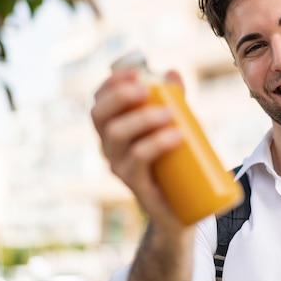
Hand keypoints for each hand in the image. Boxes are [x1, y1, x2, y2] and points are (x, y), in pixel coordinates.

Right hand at [90, 67, 187, 232]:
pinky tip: (176, 136)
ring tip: (170, 114)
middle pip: (100, 115)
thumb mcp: (172, 125)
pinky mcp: (135, 184)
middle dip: (121, 96)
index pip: (99, 101)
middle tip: (150, 90)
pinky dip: (155, 143)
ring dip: (142, 118)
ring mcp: (118, 166)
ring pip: (116, 135)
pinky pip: (137, 160)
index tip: (134, 72)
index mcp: (112, 129)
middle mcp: (108, 147)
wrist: (181, 207)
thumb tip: (171, 72)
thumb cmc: (172, 160)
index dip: (111, 83)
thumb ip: (172, 99)